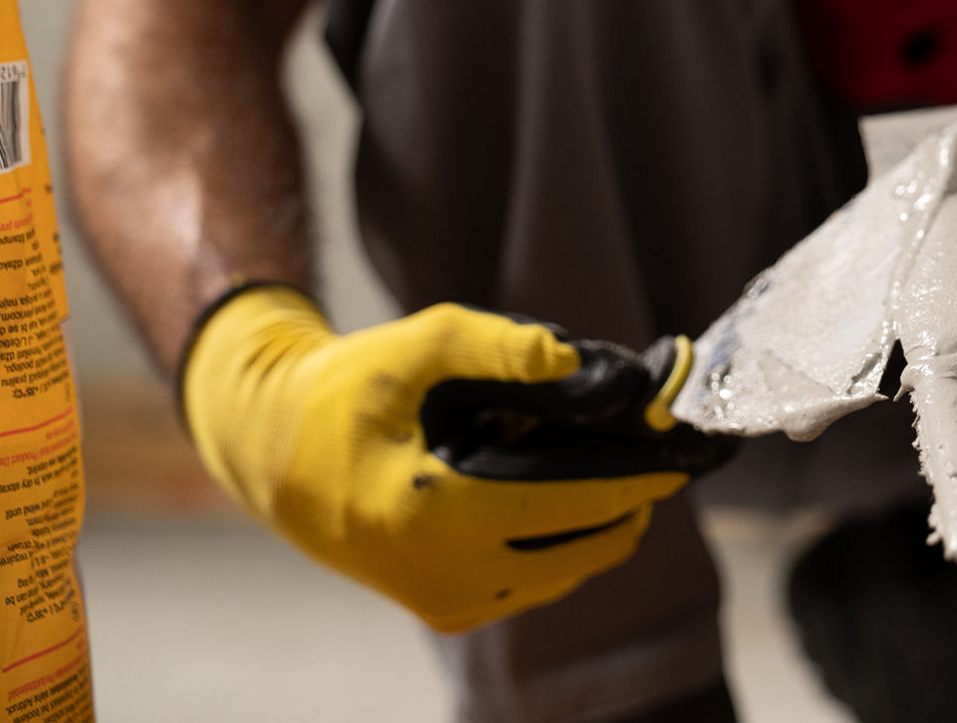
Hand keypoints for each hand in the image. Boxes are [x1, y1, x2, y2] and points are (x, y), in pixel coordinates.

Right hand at [181, 285, 731, 631]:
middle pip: (587, 544)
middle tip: (654, 451)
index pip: (574, 502)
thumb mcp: (420, 345)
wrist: (270, 449)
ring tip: (599, 461)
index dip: (639, 477)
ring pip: (570, 567)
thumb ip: (508, 347)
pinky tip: (558, 487)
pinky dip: (564, 537)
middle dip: (631, 496)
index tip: (686, 457)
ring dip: (599, 518)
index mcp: (435, 515)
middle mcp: (446, 576)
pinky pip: (539, 578)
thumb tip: (590, 365)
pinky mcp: (449, 611)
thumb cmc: (346, 389)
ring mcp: (448, 603)